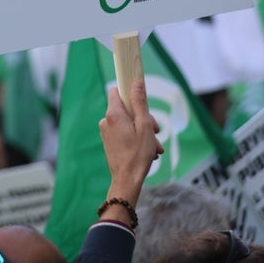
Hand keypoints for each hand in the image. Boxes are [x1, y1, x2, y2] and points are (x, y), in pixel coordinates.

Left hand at [99, 80, 163, 207]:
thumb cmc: (137, 155)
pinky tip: (148, 150)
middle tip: (156, 132)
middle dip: (144, 118)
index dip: (130, 91)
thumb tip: (136, 82)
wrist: (127, 180)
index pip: (117, 90)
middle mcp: (106, 121)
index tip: (142, 97)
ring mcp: (106, 132)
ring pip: (129, 123)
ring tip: (154, 146)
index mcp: (113, 115)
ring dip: (144, 131)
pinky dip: (137, 138)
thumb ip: (140, 103)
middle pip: (127, 109)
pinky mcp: (109, 141)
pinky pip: (125, 133)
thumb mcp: (145, 125)